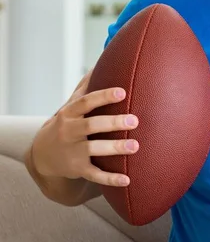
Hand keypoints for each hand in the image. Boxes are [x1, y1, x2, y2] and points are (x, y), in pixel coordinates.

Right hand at [30, 72, 139, 186]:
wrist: (42, 155)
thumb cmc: (65, 124)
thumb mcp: (70, 106)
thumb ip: (85, 87)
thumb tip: (100, 62)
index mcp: (70, 114)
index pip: (86, 102)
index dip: (103, 96)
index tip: (122, 91)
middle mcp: (70, 132)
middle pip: (92, 126)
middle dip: (113, 123)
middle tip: (135, 120)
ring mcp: (73, 152)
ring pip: (94, 150)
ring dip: (115, 149)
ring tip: (135, 146)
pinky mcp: (78, 169)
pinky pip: (95, 175)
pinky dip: (110, 179)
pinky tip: (127, 179)